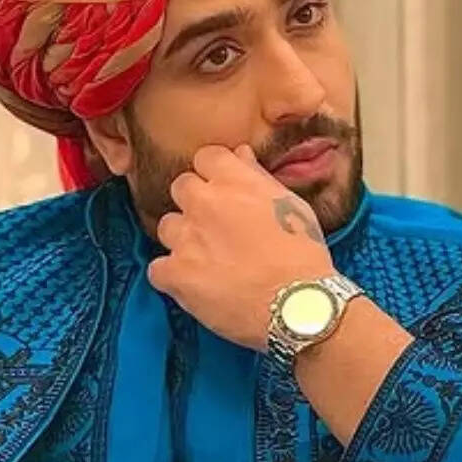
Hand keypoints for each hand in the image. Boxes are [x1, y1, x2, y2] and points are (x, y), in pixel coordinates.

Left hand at [147, 144, 336, 350]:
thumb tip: (240, 156)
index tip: (224, 191)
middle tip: (216, 226)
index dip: (214, 174)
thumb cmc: (304, 255)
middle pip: (181, 187)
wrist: (299, 305)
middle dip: (195, 203)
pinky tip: (195, 284)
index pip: (205, 157)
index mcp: (234, 181)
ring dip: (183, 238)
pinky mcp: (176, 274)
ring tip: (207, 259)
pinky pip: (157, 268)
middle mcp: (204, 203)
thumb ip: (258, 178)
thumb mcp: (292, 205)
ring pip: (167, 226)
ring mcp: (186, 239)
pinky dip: (172, 276)